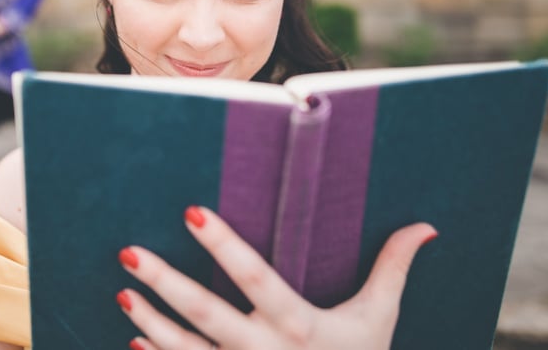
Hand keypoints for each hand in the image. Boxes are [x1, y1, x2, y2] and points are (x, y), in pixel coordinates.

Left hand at [117, 207, 436, 349]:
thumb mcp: (380, 319)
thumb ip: (392, 269)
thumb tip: (424, 226)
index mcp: (302, 327)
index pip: (257, 279)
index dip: (225, 247)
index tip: (193, 212)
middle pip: (208, 315)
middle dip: (165, 283)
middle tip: (127, 251)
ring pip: (187, 348)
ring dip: (152, 319)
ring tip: (122, 289)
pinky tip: (134, 335)